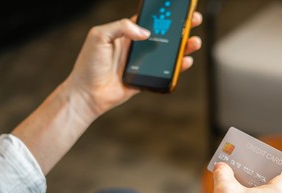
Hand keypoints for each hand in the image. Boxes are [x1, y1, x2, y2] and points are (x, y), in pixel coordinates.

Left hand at [63, 12, 202, 118]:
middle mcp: (136, 47)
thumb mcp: (99, 36)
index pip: (149, 20)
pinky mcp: (145, 78)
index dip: (163, 14)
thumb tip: (145, 32)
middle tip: (193, 20)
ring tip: (194, 42)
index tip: (177, 9)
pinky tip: (185, 61)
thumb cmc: (89, 65)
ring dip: (182, 46)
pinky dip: (177, 67)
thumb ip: (121, 27)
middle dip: (179, 27)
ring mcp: (142, 63)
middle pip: (163, 35)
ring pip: (167, 53)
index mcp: (125, 33)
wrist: (87, 94)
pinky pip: (165, 71)